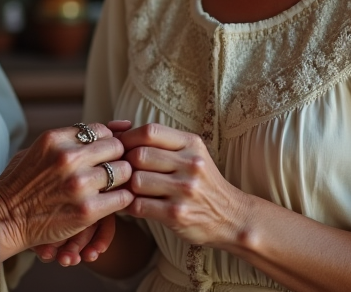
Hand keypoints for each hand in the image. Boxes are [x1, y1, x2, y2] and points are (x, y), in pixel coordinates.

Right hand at [0, 121, 132, 256]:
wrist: (3, 219)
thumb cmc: (20, 184)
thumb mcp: (36, 150)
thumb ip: (66, 139)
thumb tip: (105, 129)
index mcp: (56, 138)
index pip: (101, 130)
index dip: (107, 142)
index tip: (104, 154)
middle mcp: (68, 157)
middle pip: (117, 147)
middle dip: (117, 158)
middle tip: (112, 171)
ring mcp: (79, 184)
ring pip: (124, 171)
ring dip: (122, 180)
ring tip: (112, 187)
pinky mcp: (87, 210)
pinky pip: (123, 198)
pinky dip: (122, 200)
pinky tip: (111, 203)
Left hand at [120, 123, 244, 248]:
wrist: (231, 217)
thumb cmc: (203, 183)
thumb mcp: (192, 155)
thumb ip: (162, 143)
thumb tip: (118, 132)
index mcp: (192, 144)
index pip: (150, 131)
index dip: (128, 138)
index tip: (120, 147)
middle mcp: (190, 165)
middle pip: (139, 156)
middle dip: (125, 163)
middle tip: (121, 171)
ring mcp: (184, 190)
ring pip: (136, 181)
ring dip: (127, 186)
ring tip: (128, 188)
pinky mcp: (177, 214)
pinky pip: (139, 206)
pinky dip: (129, 205)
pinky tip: (133, 204)